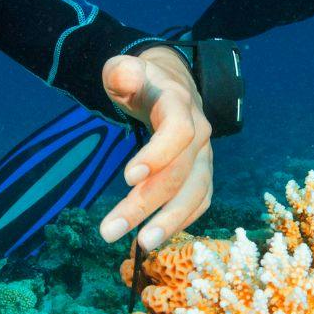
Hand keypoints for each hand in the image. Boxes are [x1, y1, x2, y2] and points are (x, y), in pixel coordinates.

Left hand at [97, 47, 214, 250]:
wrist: (170, 83)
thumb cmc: (140, 80)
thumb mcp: (124, 68)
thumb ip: (121, 72)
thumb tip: (124, 75)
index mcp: (179, 103)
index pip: (178, 131)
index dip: (158, 154)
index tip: (128, 178)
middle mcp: (199, 132)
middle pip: (180, 172)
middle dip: (146, 203)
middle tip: (110, 230)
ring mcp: (204, 155)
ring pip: (195, 193)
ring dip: (170, 222)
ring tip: (141, 245)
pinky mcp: (202, 173)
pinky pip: (200, 201)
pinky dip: (181, 221)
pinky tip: (155, 237)